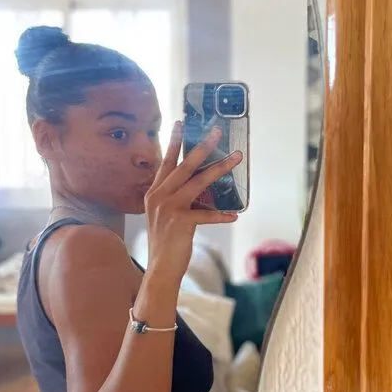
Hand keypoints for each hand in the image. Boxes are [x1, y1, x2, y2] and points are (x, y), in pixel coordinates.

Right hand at [143, 122, 241, 282]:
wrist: (160, 268)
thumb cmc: (166, 242)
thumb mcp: (165, 215)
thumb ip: (176, 198)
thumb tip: (199, 186)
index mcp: (155, 192)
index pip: (166, 162)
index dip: (175, 142)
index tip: (181, 123)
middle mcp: (160, 196)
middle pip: (185, 165)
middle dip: (202, 146)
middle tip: (216, 131)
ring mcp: (169, 208)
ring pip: (199, 182)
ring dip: (221, 168)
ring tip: (236, 157)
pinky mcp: (181, 222)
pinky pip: (206, 214)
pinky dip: (222, 215)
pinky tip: (235, 215)